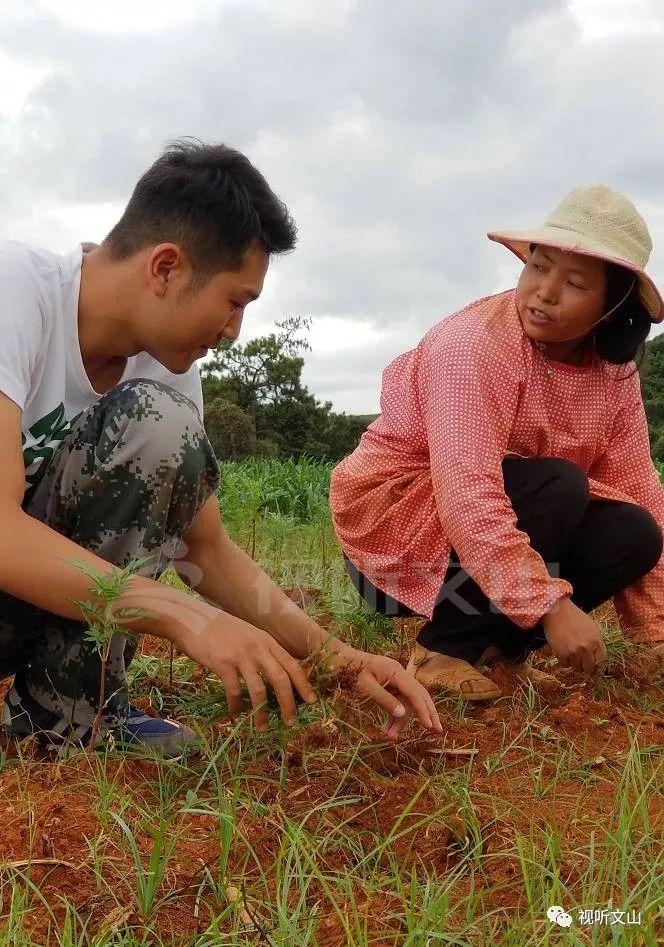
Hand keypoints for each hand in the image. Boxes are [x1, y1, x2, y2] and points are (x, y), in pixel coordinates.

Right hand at [173, 611, 317, 729]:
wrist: (192, 618)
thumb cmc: (218, 628)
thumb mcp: (247, 634)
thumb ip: (261, 650)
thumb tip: (274, 673)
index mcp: (266, 640)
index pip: (292, 664)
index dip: (304, 684)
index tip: (312, 701)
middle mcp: (258, 647)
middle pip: (281, 679)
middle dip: (289, 703)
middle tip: (292, 722)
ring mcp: (241, 656)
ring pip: (259, 690)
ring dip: (262, 712)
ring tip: (263, 728)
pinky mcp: (223, 664)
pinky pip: (234, 691)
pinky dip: (236, 707)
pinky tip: (235, 716)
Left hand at [325, 644, 443, 740]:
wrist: (337, 658)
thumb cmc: (349, 671)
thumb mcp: (365, 687)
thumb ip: (384, 700)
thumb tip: (403, 714)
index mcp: (395, 671)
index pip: (415, 692)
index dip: (423, 710)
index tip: (429, 727)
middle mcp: (398, 673)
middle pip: (418, 694)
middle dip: (427, 713)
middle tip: (436, 731)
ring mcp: (394, 678)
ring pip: (407, 700)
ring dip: (402, 719)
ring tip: (391, 736)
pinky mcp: (388, 683)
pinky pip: (397, 700)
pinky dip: (395, 713)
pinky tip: (389, 727)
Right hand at [542, 597, 606, 672]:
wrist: (557, 611)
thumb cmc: (575, 617)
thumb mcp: (592, 627)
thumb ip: (596, 642)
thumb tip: (597, 657)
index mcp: (596, 641)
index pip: (601, 661)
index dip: (596, 663)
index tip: (593, 662)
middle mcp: (586, 648)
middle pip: (589, 668)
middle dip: (586, 666)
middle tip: (582, 661)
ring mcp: (573, 652)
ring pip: (577, 668)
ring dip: (574, 662)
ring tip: (571, 652)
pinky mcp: (561, 654)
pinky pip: (565, 664)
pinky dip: (564, 660)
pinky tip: (563, 650)